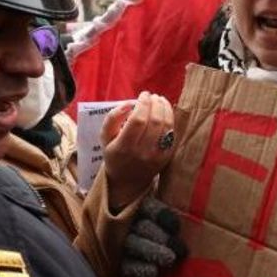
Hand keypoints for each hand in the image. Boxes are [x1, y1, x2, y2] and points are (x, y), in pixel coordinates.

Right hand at [101, 91, 174, 210]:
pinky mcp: (167, 157)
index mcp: (124, 147)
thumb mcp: (105, 138)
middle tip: (152, 96)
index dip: (143, 104)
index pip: (138, 120)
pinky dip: (170, 120)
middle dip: (155, 103)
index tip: (143, 94)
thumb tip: (128, 103)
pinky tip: (165, 112)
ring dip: (165, 109)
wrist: (127, 181)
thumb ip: (112, 118)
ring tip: (160, 100)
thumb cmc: (115, 155)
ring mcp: (157, 156)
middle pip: (154, 121)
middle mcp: (142, 152)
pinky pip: (172, 134)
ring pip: (166, 126)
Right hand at [121, 197, 187, 276]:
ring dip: (151, 251)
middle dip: (159, 235)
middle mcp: (134, 224)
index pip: (150, 207)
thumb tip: (221, 200)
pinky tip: (153, 273)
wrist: (170, 273)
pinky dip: (140, 269)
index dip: (161, 215)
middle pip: (142, 226)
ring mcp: (126, 244)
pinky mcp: (124, 265)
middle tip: (177, 247)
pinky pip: (127, 265)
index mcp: (147, 208)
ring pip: (133, 243)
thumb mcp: (187, 224)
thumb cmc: (183, 240)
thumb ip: (194, 214)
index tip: (176, 226)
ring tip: (169, 259)